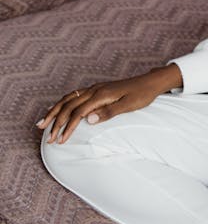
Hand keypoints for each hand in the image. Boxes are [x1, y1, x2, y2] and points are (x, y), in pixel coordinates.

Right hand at [37, 63, 182, 143]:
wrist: (150, 82)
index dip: (67, 128)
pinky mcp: (96, 89)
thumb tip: (88, 120)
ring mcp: (94, 88)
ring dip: (54, 112)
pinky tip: (56, 109)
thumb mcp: (128, 105)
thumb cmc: (141, 95)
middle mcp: (94, 90)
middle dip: (56, 123)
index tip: (61, 141)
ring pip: (68, 99)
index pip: (78, 113)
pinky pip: (74, 96)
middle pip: (68, 106)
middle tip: (48, 138)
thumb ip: (108, 112)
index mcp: (101, 95)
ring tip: (42, 123)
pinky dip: (62, 103)